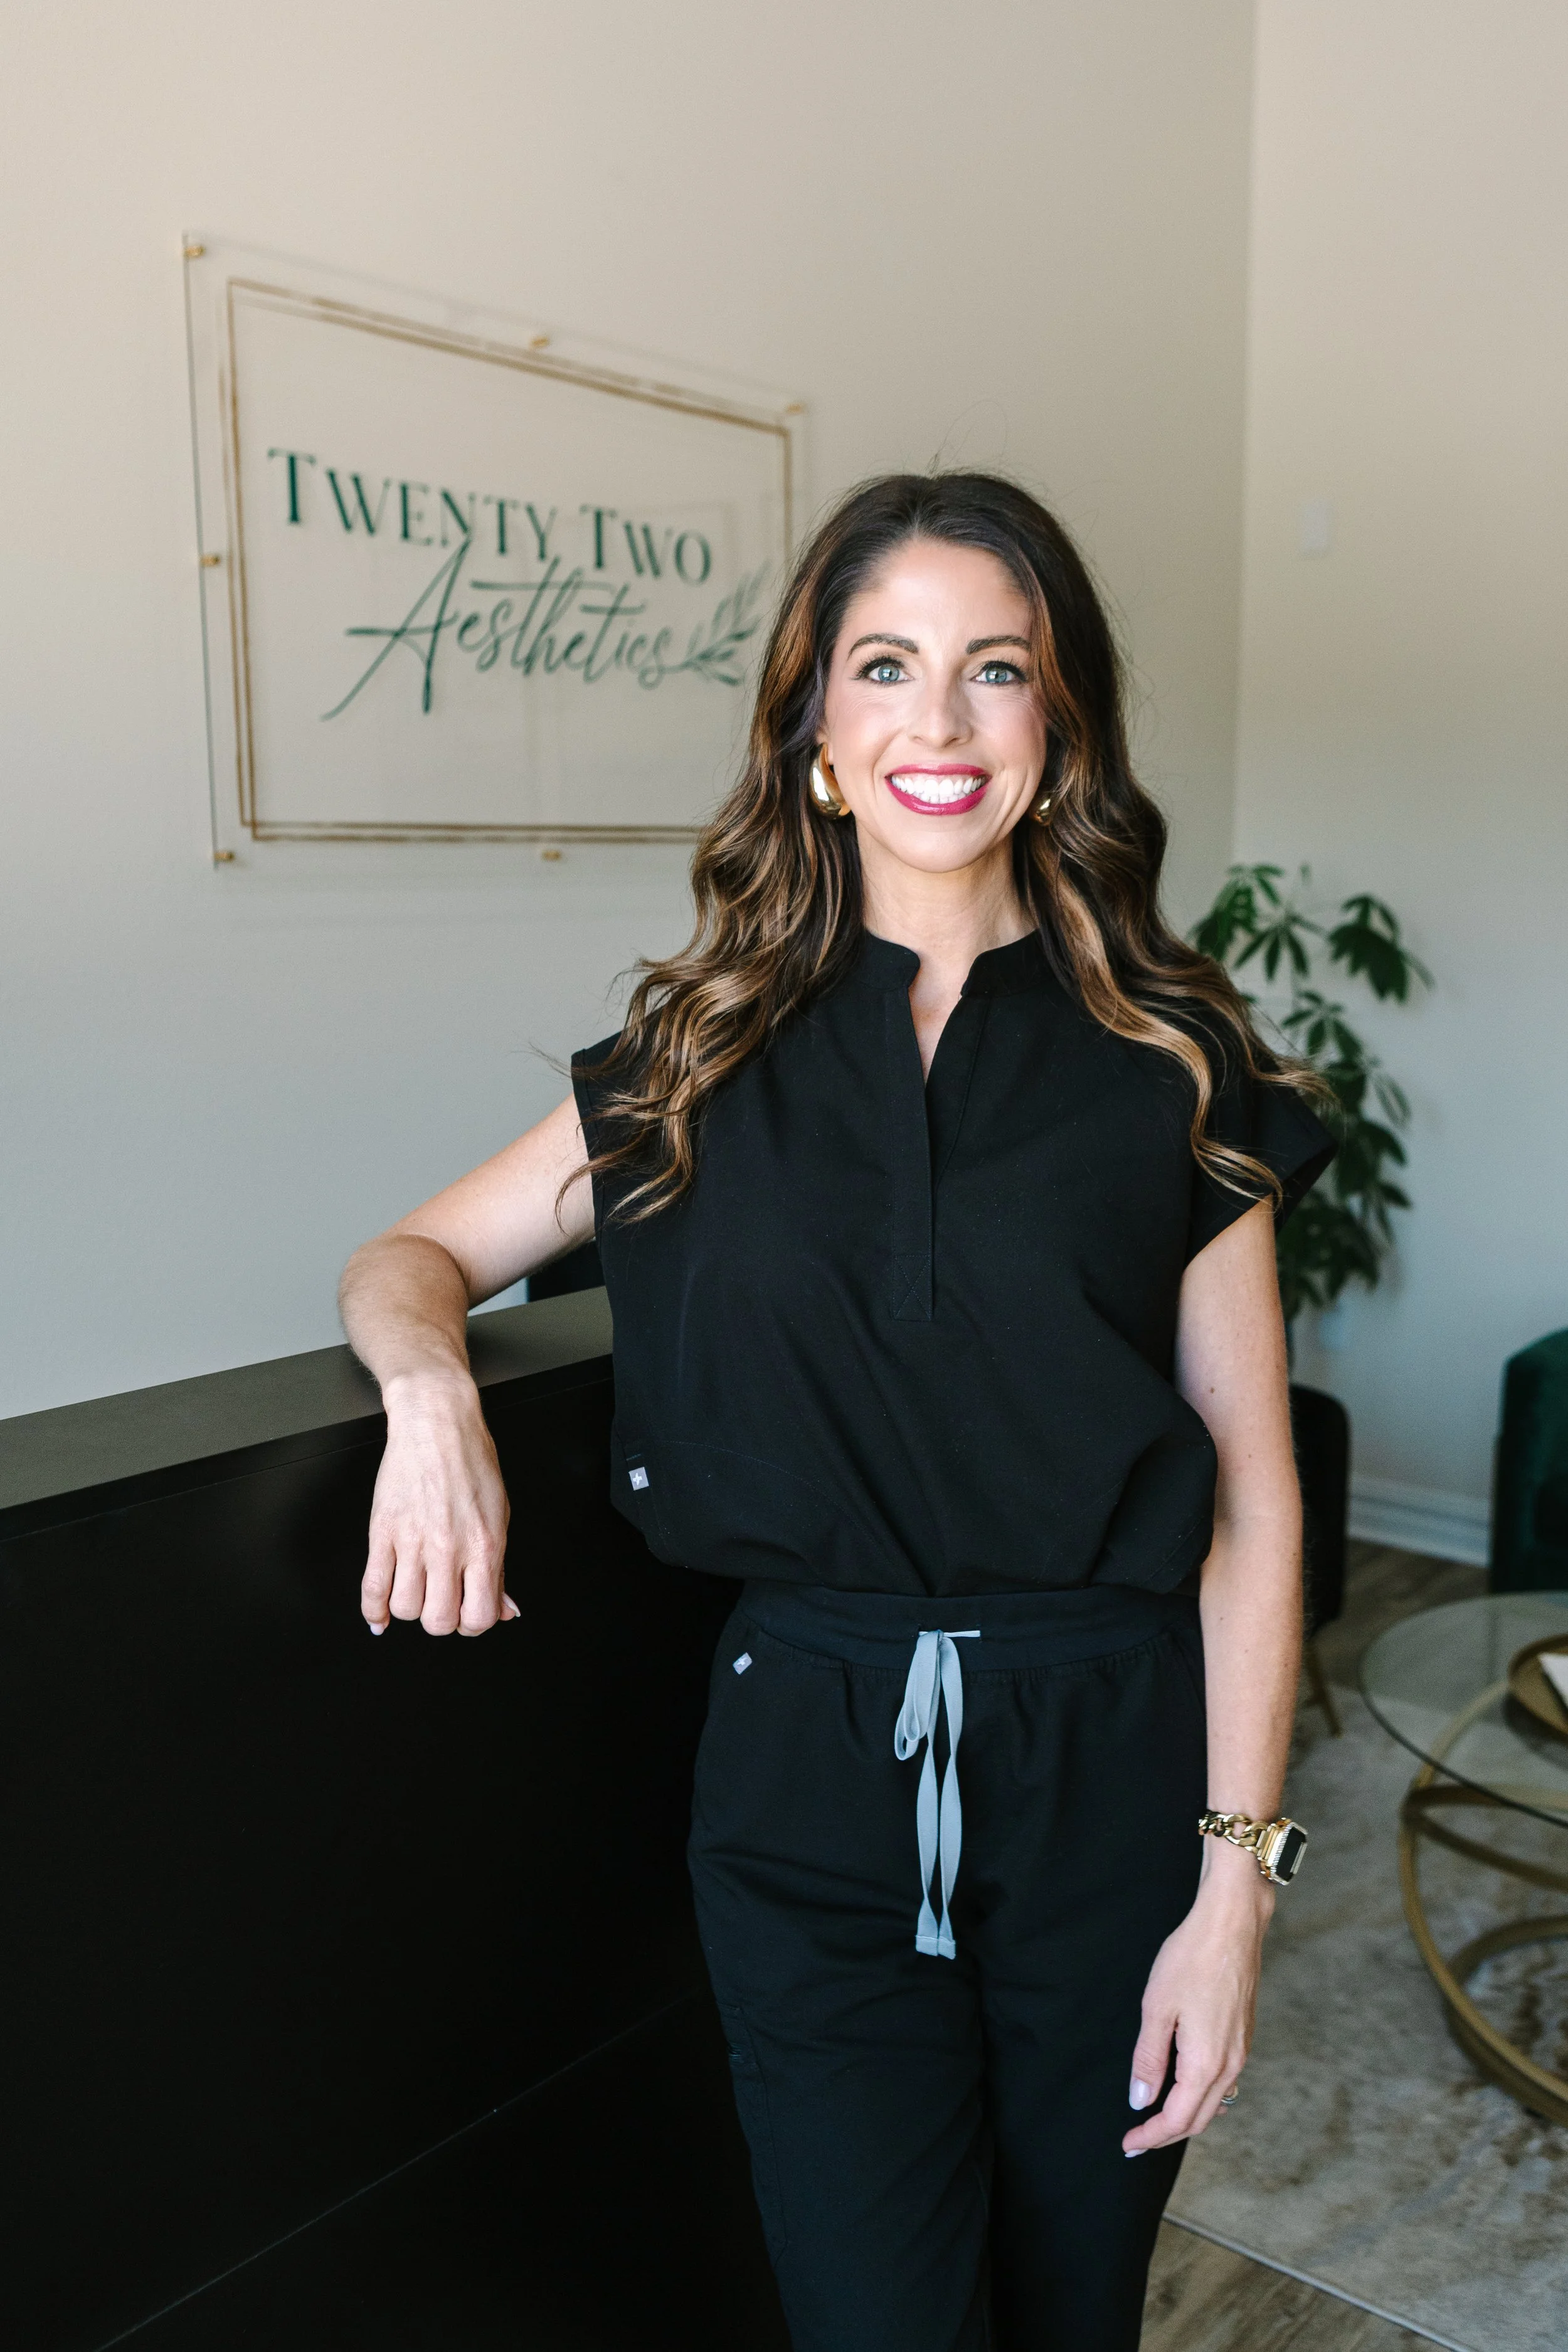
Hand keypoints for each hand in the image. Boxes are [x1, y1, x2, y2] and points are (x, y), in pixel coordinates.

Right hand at [360, 1370, 517, 1636]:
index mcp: (485, 1545)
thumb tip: (506, 1610)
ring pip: (406, 1608)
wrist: (437, 1423)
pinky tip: (380, 1614)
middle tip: (443, 1602)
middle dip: (442, 1620)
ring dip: (411, 1608)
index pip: (480, 1616)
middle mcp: (449, 1548)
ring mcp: (412, 1540)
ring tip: (417, 1591)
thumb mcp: (500, 1515)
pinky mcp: (383, 1530)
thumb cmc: (471, 1461)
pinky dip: (374, 1610)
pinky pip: (372, 1586)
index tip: (469, 1612)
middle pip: (439, 1621)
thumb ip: (499, 1568)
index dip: (474, 1623)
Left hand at [1122, 1839, 1273, 2155]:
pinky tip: (1184, 2086)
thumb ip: (1149, 2059)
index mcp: (1206, 2064)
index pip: (1176, 2119)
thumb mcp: (1157, 2008)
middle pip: (1198, 2119)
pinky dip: (1201, 2096)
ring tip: (1156, 2118)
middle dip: (1166, 2134)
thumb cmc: (1192, 1958)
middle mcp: (1230, 2065)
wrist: (1232, 1924)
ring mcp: (1242, 2051)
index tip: (1127, 2144)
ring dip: (1185, 2117)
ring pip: (1213, 2102)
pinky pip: (1223, 2081)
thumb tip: (1141, 2100)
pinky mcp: (1244, 2036)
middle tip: (1137, 2138)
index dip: (1150, 2137)